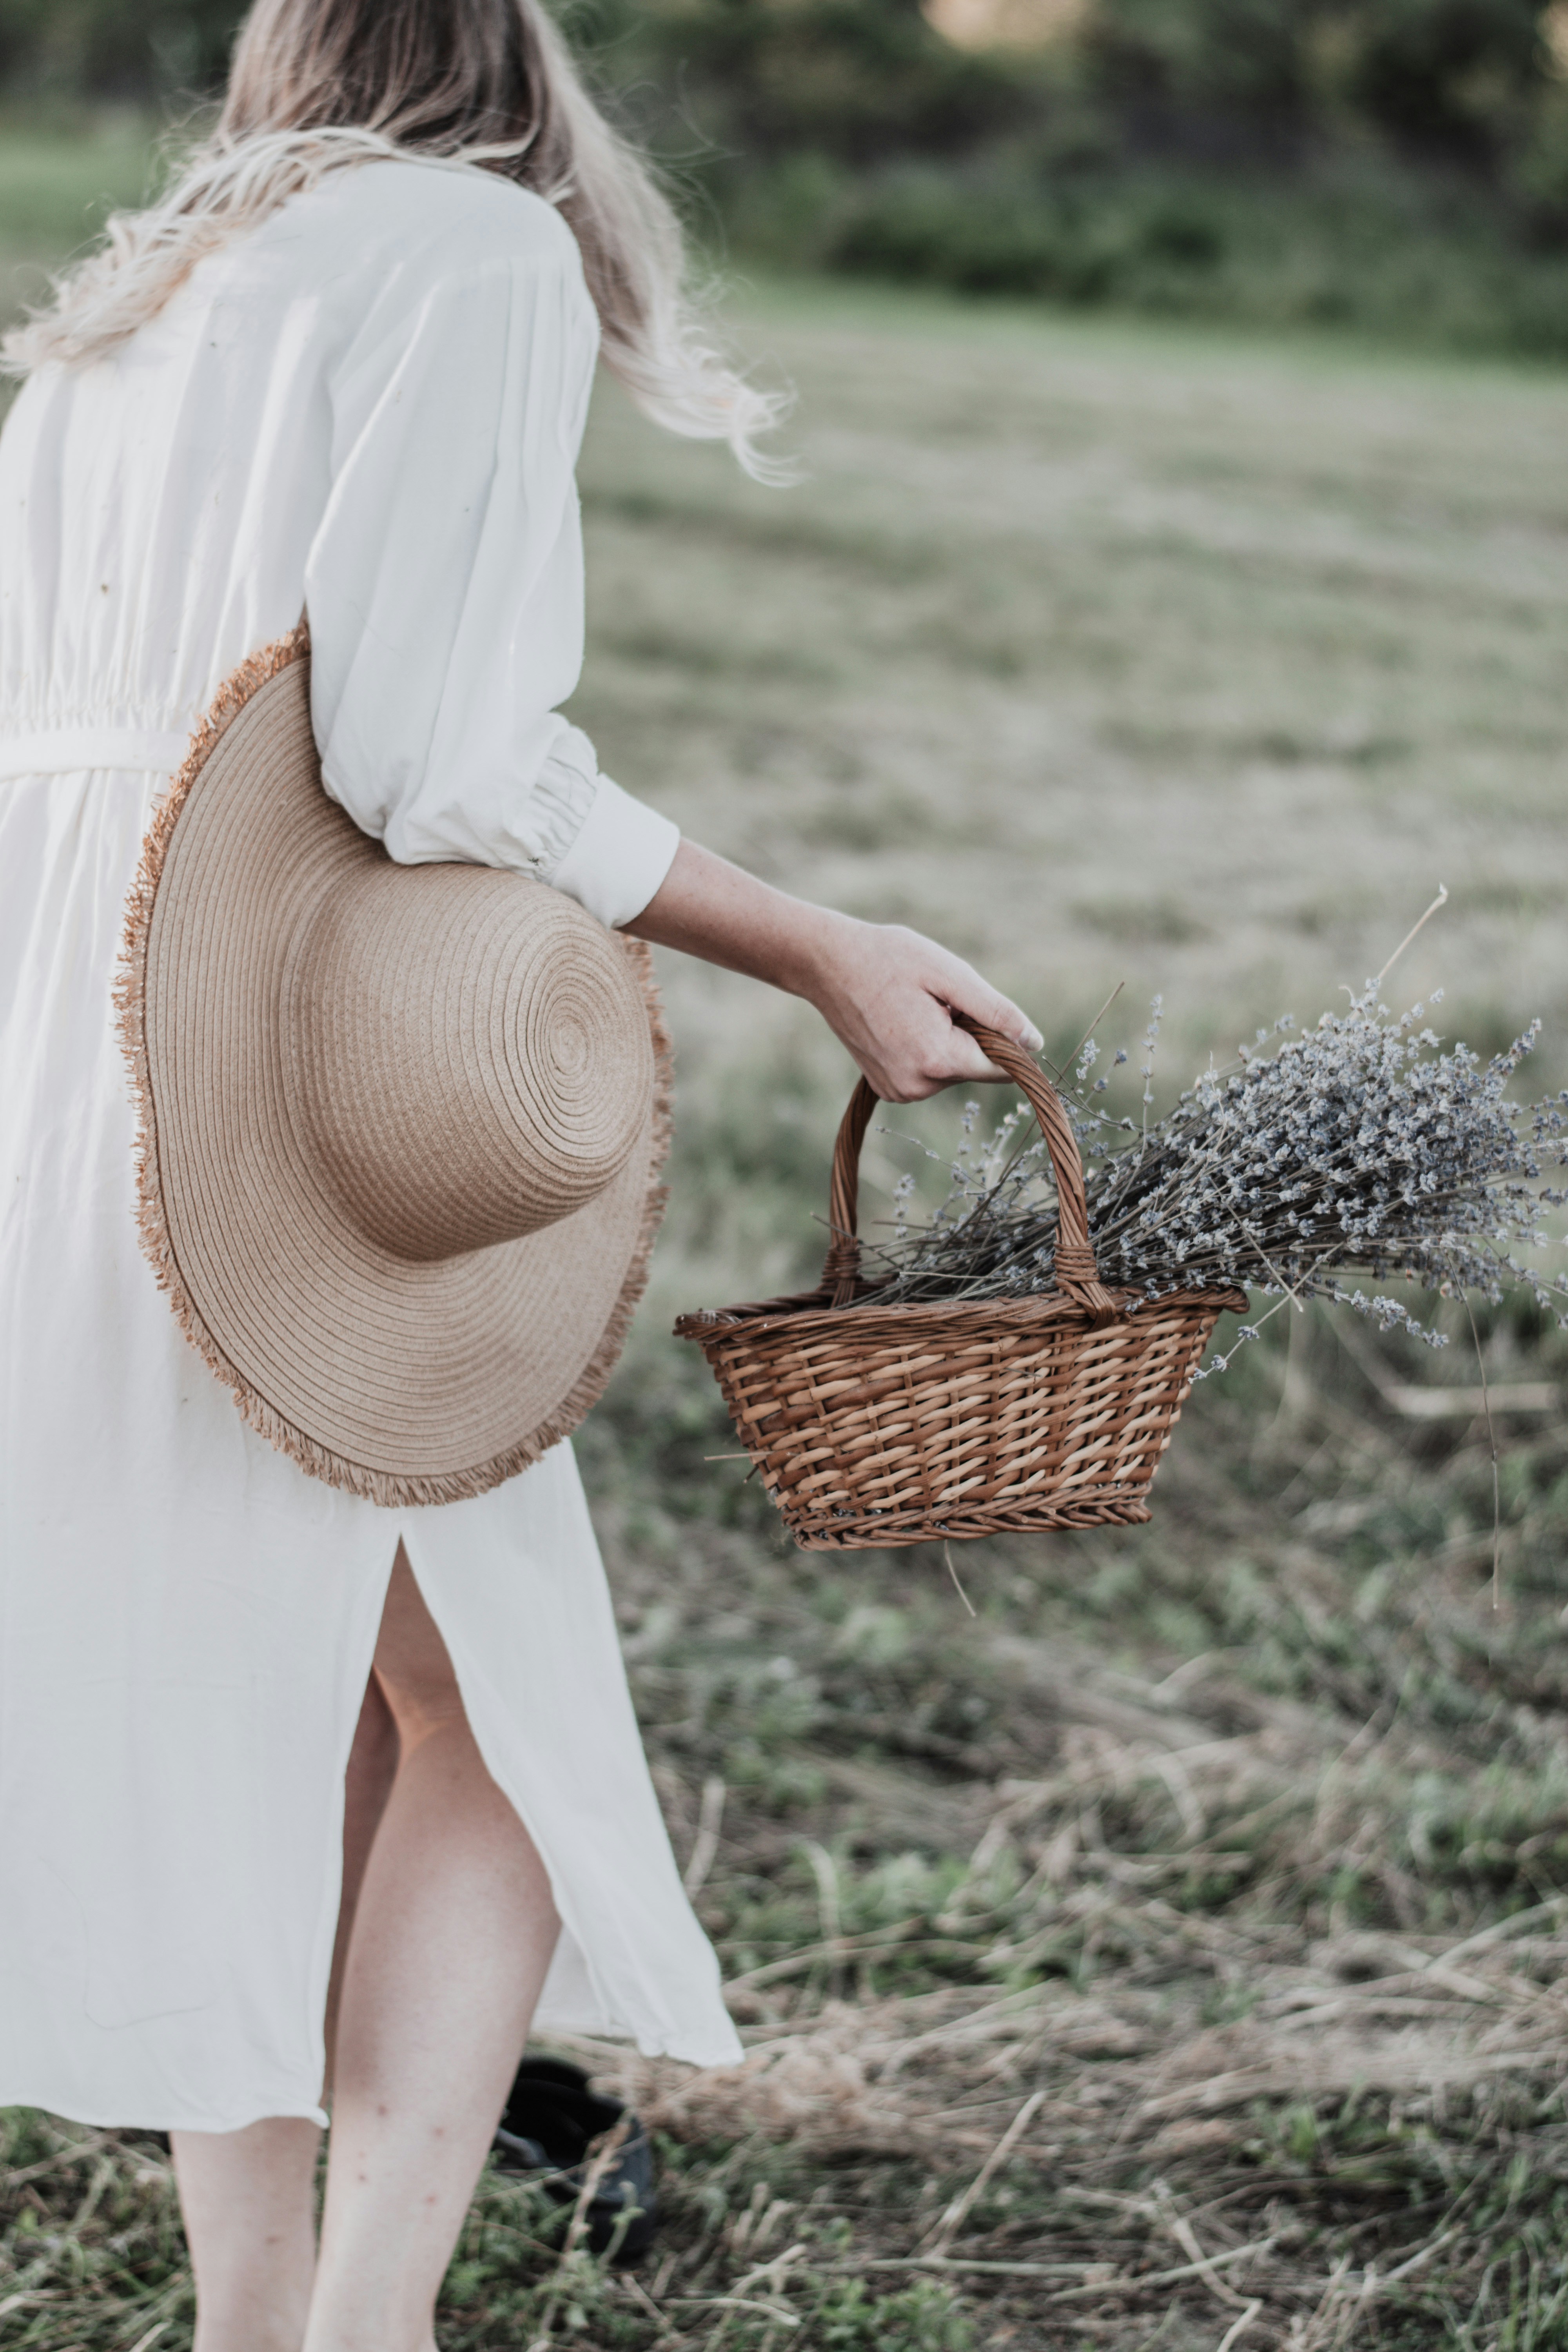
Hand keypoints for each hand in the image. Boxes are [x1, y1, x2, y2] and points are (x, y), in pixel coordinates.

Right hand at [798, 915, 1041, 1101]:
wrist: (826, 964)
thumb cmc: (889, 959)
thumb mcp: (950, 974)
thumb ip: (996, 1012)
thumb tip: (1034, 1043)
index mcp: (937, 1060)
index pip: (1001, 1067)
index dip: (1004, 1037)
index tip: (979, 1006)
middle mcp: (918, 1087)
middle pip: (975, 1068)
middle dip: (970, 1034)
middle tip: (937, 999)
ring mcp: (899, 1091)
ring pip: (952, 1071)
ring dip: (948, 1041)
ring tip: (915, 1008)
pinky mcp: (887, 1088)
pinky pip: (928, 1074)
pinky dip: (926, 1049)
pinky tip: (902, 1022)